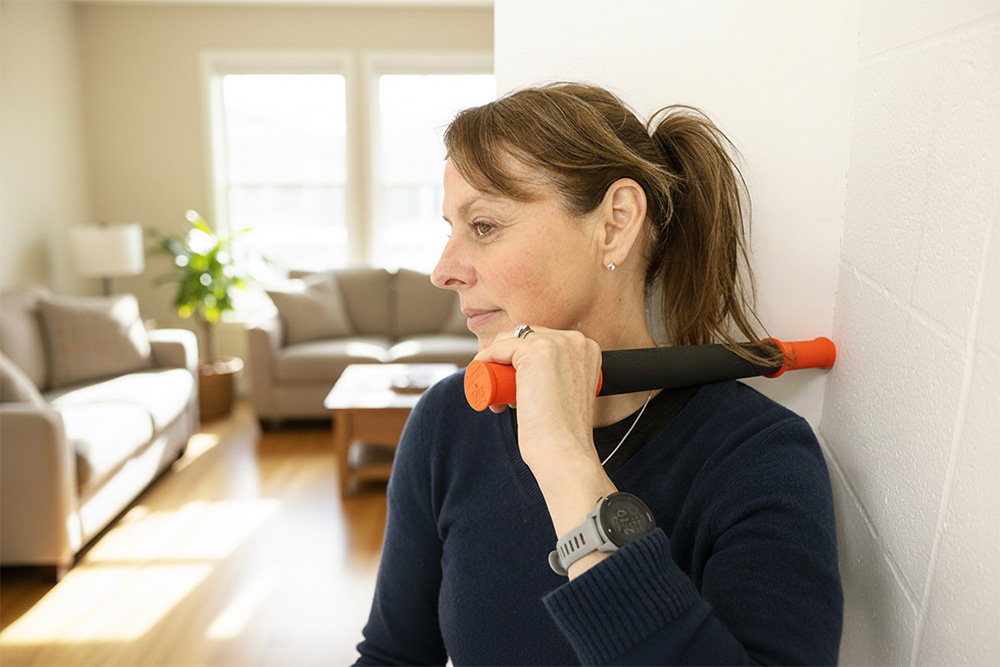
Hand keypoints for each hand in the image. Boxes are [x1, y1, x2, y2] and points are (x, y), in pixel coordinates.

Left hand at [474, 326, 617, 575]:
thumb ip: (564, 381)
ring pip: (511, 340)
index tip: (515, 386)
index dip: (523, 359)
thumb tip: (541, 380)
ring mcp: (556, 343)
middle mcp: (576, 341)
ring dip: (496, 362)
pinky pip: (499, 347)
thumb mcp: (569, 395)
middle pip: (527, 336)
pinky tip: (480, 370)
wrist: (564, 451)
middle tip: (503, 394)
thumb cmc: (565, 433)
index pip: (544, 339)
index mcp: (588, 349)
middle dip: (508, 361)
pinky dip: (485, 358)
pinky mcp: (536, 351)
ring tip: (498, 397)